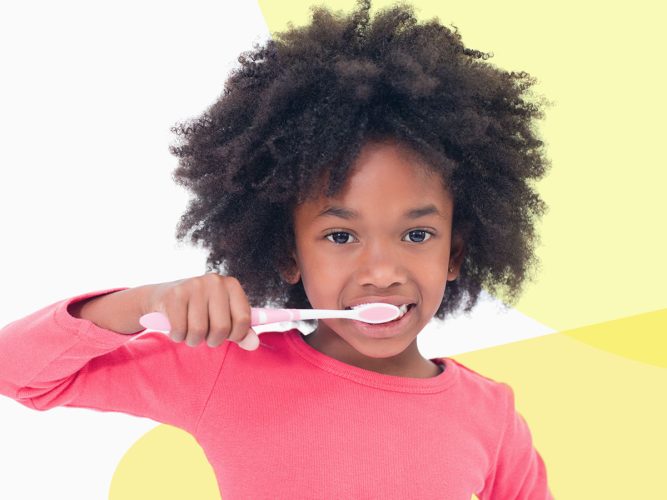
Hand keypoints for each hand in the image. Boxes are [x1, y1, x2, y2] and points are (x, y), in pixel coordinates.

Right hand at [142, 273, 258, 349]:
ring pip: (199, 331)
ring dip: (193, 340)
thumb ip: (242, 332)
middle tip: (205, 335)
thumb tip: (254, 345)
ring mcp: (194, 286)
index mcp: (232, 285)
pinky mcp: (174, 295)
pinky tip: (176, 327)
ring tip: (190, 331)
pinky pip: (180, 330)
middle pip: (221, 328)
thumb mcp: (224, 318)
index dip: (236, 336)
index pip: (243, 320)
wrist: (162, 297)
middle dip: (212, 340)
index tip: (227, 335)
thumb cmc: (200, 310)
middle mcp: (215, 281)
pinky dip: (178, 336)